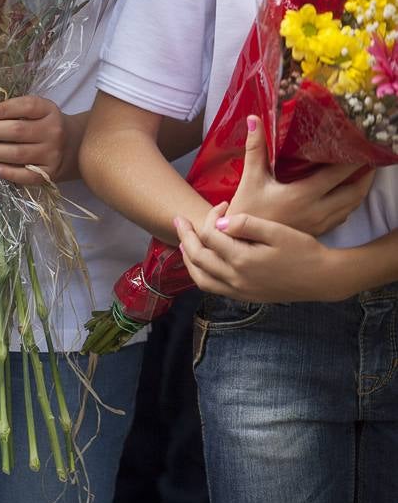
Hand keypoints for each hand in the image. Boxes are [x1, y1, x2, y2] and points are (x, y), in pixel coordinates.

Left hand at [0, 96, 65, 185]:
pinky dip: (8, 172)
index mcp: (48, 111)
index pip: (26, 106)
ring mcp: (52, 153)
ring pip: (18, 153)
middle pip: (17, 131)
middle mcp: (53, 131)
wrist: (73, 147)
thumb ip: (15, 111)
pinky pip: (26, 175)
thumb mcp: (37, 112)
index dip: (2, 109)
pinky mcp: (50, 173)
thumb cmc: (44, 126)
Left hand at [173, 204, 351, 302]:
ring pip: (200, 278)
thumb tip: (219, 222)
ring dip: (188, 259)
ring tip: (183, 244)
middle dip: (185, 237)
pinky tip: (202, 263)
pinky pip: (212, 288)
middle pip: (198, 257)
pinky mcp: (244, 297)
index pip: (210, 236)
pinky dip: (201, 274)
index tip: (222, 204)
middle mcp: (235, 279)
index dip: (210, 217)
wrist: (324, 279)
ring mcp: (238, 291)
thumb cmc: (305, 251)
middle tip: (179, 221)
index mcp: (242, 260)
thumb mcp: (278, 232)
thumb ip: (247, 224)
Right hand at [227, 115, 372, 235]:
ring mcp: (319, 223)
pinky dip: (349, 204)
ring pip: (351, 206)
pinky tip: (345, 196)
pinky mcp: (317, 232)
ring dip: (360, 189)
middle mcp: (317, 210)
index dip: (354, 159)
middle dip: (367, 175)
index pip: (338, 173)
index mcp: (303, 194)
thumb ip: (256, 149)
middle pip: (355, 191)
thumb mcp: (250, 179)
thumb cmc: (245, 210)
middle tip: (371, 160)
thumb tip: (254, 119)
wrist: (241, 244)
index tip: (362, 145)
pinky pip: (342, 216)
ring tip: (364, 175)